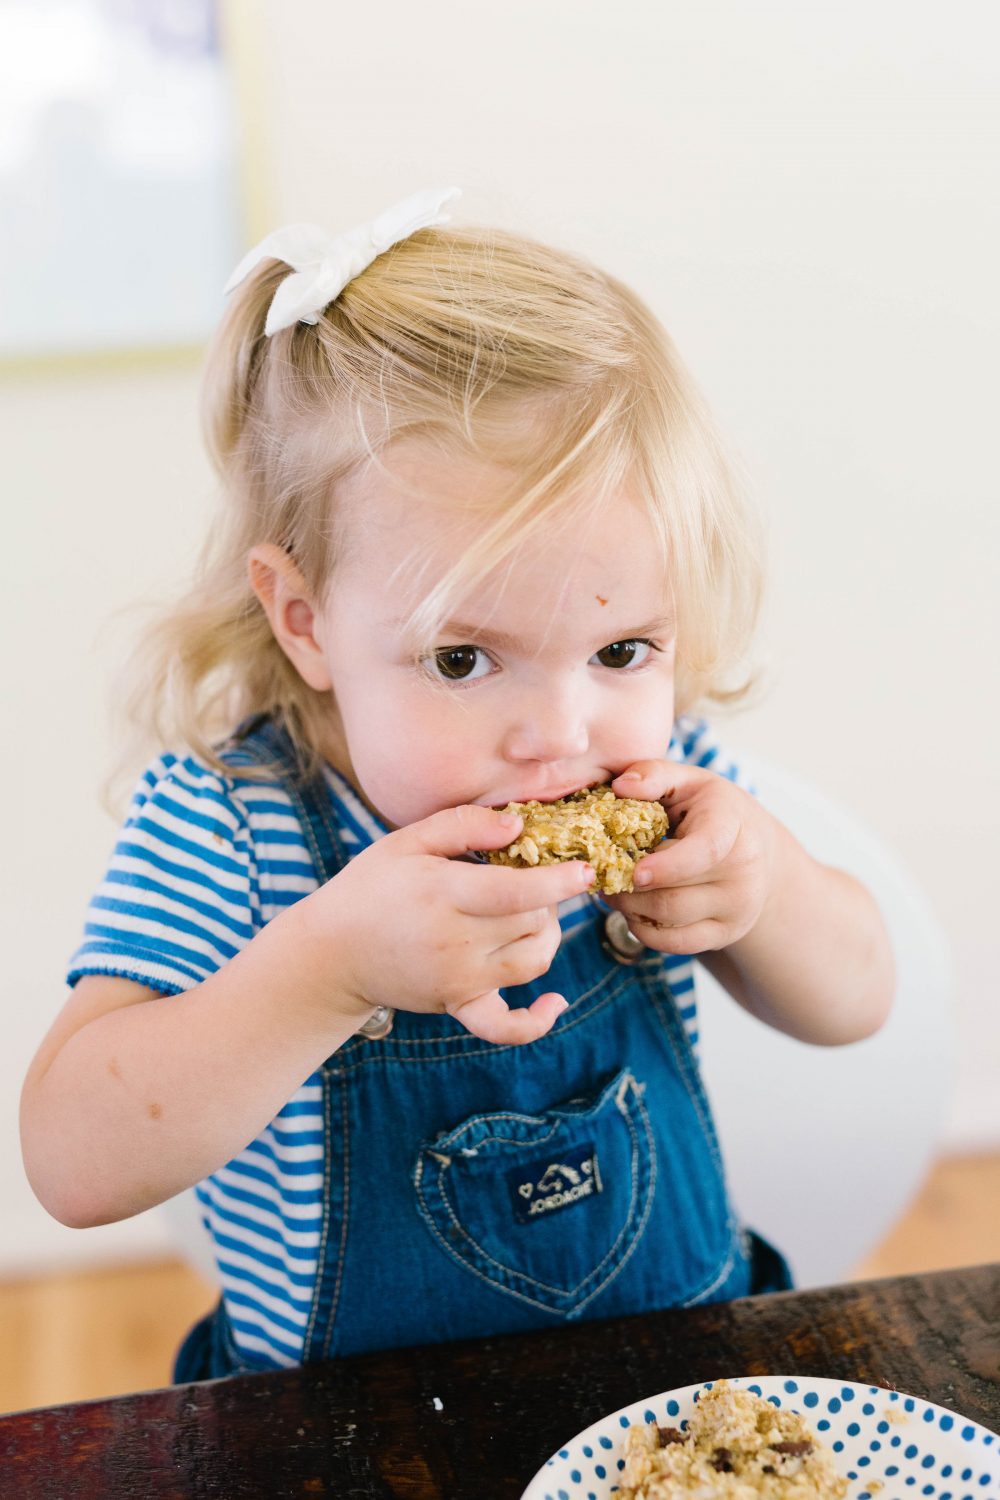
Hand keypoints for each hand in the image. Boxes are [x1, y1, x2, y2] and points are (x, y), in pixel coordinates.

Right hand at [304, 805, 593, 1044]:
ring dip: (547, 936)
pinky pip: (504, 1026)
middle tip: (534, 880)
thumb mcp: (406, 841)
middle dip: (549, 899)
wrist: (331, 952)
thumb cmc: (371, 887)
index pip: (518, 892)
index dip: (560, 882)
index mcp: (444, 894)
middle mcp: (457, 942)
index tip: (585, 869)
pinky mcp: (458, 1005)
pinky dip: (535, 1021)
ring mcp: (459, 979)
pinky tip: (557, 1003)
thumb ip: (463, 826)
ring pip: (532, 963)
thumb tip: (519, 827)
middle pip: (532, 924)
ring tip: (532, 914)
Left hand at [607, 760, 777, 954]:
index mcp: (732, 827)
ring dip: (630, 909)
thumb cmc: (711, 810)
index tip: (634, 871)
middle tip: (601, 875)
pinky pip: (676, 944)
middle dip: (627, 889)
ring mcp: (737, 908)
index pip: (706, 851)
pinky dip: (645, 932)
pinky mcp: (727, 933)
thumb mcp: (689, 782)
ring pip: (670, 921)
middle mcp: (743, 872)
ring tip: (613, 888)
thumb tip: (621, 786)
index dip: (668, 866)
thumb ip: (654, 775)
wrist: (757, 850)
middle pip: (674, 895)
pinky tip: (634, 911)